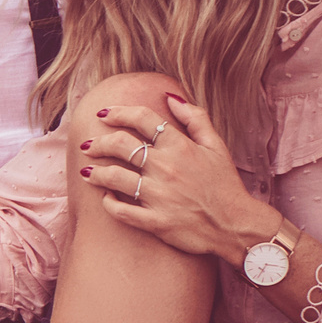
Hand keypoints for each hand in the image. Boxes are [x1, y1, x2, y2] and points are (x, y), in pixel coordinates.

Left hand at [79, 96, 263, 258]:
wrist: (235, 225)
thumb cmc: (224, 184)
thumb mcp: (216, 146)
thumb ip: (195, 118)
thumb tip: (170, 97)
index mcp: (180, 146)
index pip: (141, 118)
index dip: (118, 112)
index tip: (102, 114)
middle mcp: (166, 167)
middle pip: (120, 145)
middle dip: (98, 143)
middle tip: (88, 145)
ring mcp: (159, 195)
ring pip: (114, 177)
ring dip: (95, 173)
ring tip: (86, 172)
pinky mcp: (156, 222)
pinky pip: (121, 211)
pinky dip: (109, 204)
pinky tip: (105, 198)